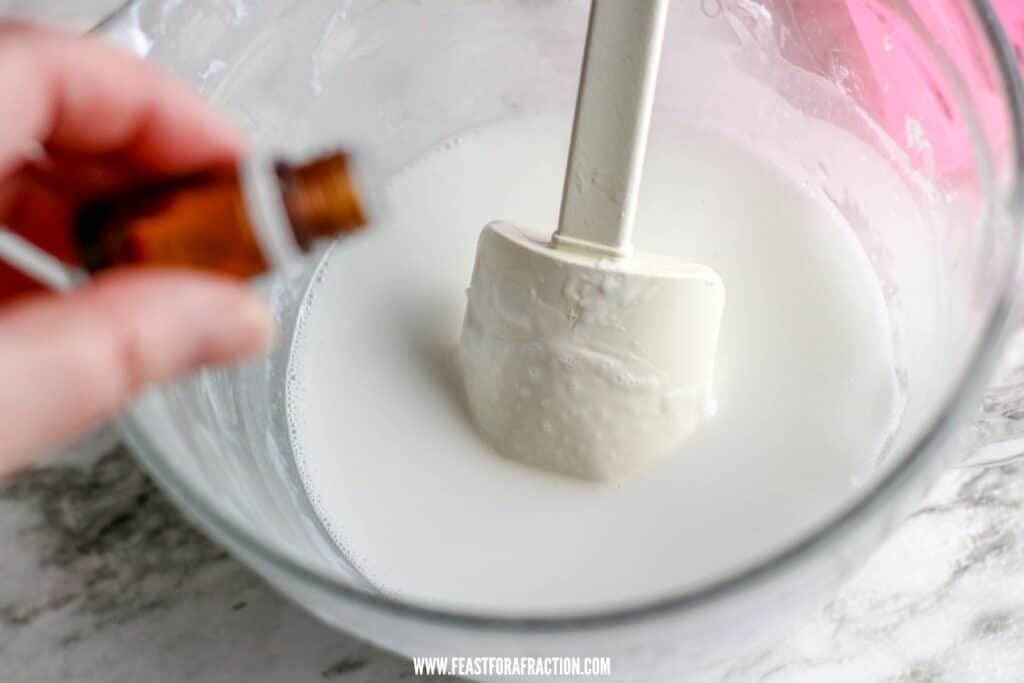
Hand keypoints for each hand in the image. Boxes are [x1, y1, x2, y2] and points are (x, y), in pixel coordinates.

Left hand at [0, 22, 270, 475]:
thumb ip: (116, 353)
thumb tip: (235, 321)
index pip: (67, 68)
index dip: (175, 119)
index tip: (245, 182)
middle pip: (42, 107)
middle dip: (146, 179)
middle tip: (213, 244)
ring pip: (1, 154)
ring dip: (88, 219)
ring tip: (145, 289)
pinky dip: (24, 247)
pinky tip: (57, 314)